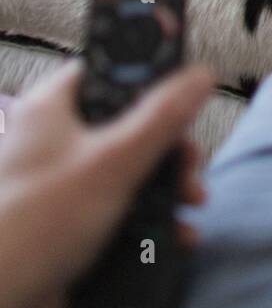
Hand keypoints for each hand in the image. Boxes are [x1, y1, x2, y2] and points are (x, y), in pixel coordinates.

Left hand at [0, 60, 213, 307]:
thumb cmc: (37, 225)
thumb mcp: (113, 161)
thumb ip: (161, 117)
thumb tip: (199, 75)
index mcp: (51, 110)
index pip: (102, 71)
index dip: (144, 76)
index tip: (181, 90)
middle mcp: (53, 143)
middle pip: (125, 126)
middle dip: (168, 148)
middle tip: (189, 164)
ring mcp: (62, 187)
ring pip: (127, 172)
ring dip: (166, 188)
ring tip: (190, 204)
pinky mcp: (70, 227)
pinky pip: (120, 212)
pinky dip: (150, 222)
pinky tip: (174, 236)